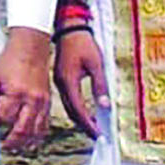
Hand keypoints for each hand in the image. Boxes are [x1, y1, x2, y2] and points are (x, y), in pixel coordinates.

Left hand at [0, 26, 54, 149]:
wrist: (31, 50)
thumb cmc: (10, 62)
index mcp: (16, 92)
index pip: (5, 117)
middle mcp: (32, 100)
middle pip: (23, 130)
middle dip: (13, 141)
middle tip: (5, 147)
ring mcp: (43, 103)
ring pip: (36, 131)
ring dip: (26, 143)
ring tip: (17, 148)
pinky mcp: (48, 104)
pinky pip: (45, 126)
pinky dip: (38, 136)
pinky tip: (32, 140)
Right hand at [53, 20, 105, 134]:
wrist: (69, 28)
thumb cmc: (83, 44)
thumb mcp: (97, 65)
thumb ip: (100, 86)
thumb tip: (105, 106)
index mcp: (69, 82)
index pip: (79, 110)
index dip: (88, 124)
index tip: (98, 135)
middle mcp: (61, 84)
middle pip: (72, 111)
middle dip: (84, 125)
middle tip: (96, 136)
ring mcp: (59, 81)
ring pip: (68, 106)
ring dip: (79, 118)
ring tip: (92, 127)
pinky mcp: (61, 78)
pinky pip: (67, 99)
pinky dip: (75, 109)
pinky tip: (84, 113)